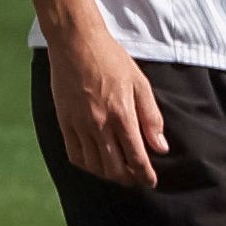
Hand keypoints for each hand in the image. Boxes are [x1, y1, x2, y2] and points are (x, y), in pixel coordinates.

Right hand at [50, 20, 167, 189]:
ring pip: (94, 166)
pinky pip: (74, 155)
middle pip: (115, 168)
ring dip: (108, 175)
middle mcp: (100, 125)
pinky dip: (87, 165)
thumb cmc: (111, 59)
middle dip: (129, 179)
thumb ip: (151, 117)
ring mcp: (79, 125)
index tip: (151, 182)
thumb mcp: (140, 83)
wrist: (76, 43)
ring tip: (118, 173)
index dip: (145, 175)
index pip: (136, 158)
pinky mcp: (64, 122)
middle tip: (136, 179)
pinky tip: (95, 163)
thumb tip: (161, 147)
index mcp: (122, 115)